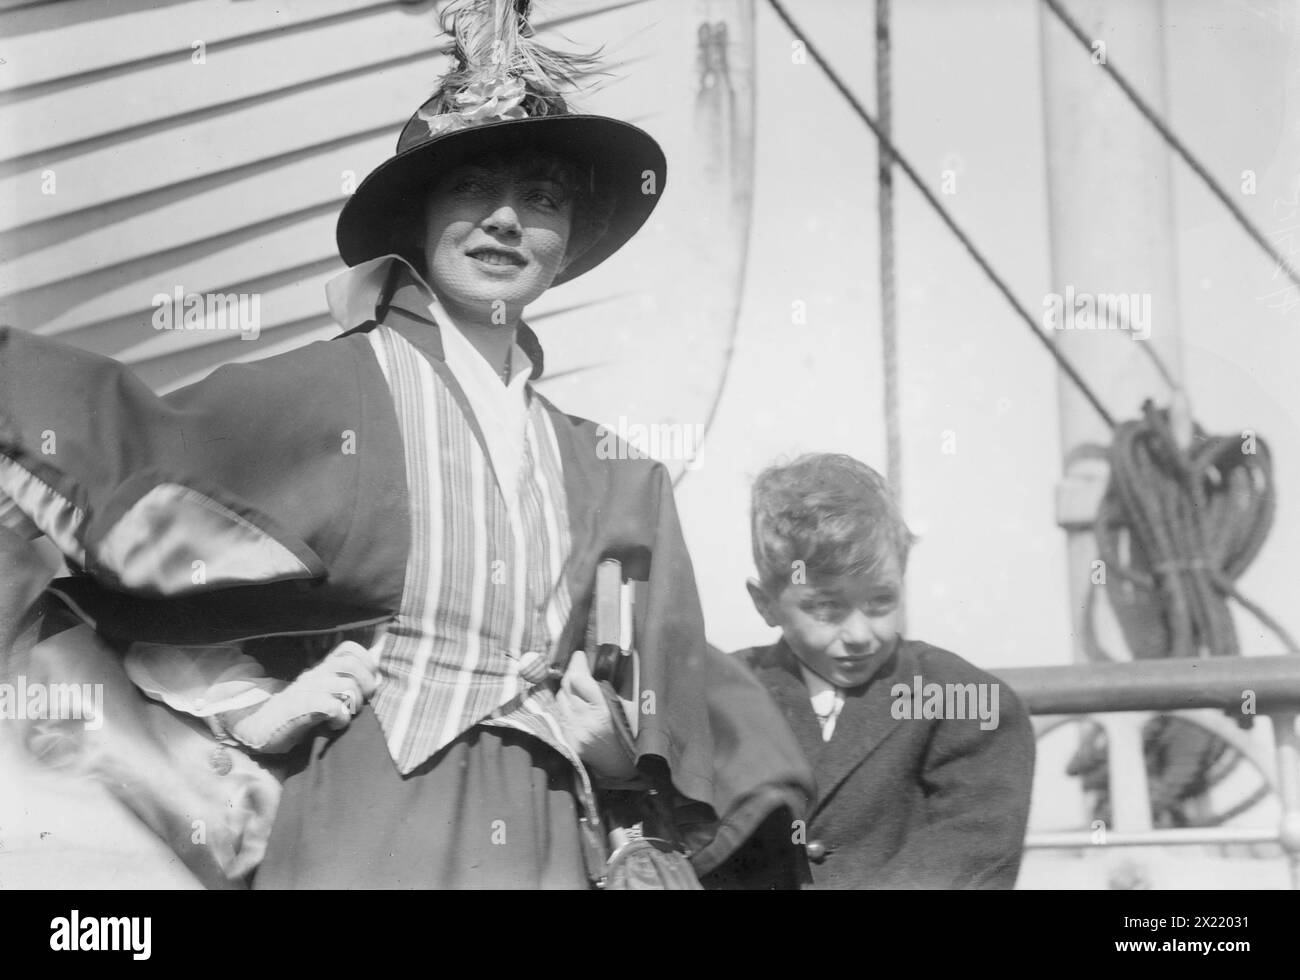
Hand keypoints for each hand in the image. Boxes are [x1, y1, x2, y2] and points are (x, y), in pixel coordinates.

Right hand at [218, 640, 379, 752]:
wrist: (256, 727)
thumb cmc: (292, 713)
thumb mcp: (317, 692)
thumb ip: (339, 684)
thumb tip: (372, 683)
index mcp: (320, 669)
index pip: (348, 649)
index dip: (366, 661)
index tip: (369, 680)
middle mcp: (315, 675)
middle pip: (352, 664)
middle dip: (366, 683)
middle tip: (359, 702)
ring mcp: (308, 690)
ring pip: (347, 685)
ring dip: (354, 703)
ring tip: (345, 715)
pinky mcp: (301, 709)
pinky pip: (332, 706)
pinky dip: (341, 717)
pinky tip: (333, 725)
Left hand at [553, 650, 637, 780]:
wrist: (629, 767)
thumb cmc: (637, 734)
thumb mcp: (636, 704)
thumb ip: (626, 679)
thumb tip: (622, 654)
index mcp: (602, 711)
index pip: (578, 679)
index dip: (577, 663)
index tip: (581, 654)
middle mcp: (583, 722)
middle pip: (566, 687)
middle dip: (572, 673)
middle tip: (579, 666)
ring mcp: (573, 734)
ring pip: (559, 700)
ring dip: (567, 690)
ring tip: (579, 686)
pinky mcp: (568, 742)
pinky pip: (560, 715)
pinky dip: (565, 706)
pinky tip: (576, 704)